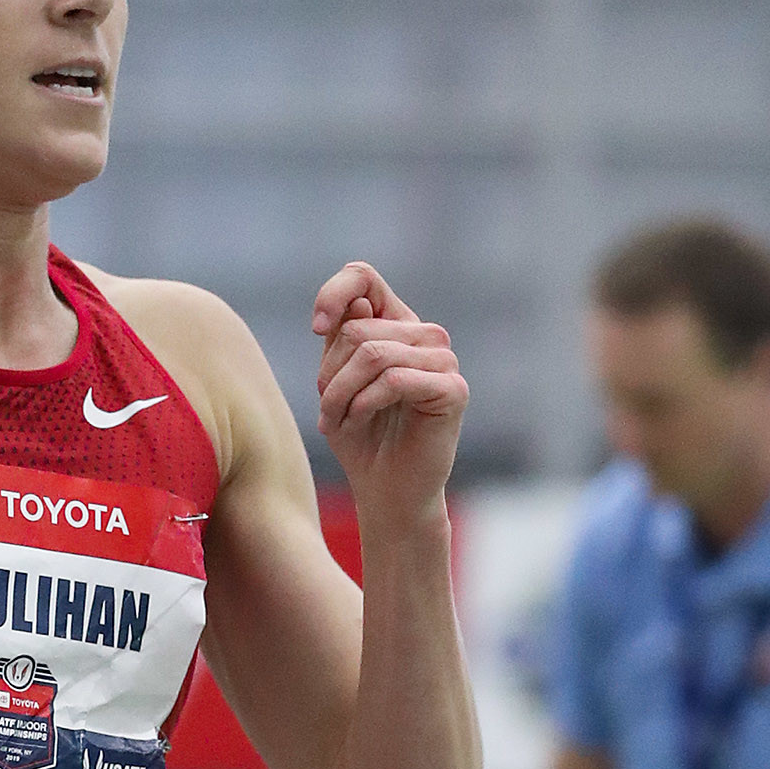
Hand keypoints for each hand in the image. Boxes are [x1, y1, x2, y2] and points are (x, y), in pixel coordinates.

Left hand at [311, 263, 468, 515]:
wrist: (387, 491)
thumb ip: (341, 339)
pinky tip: (359, 422)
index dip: (332, 295)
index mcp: (395, 325)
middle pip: (357, 330)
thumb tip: (354, 304)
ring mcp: (444, 360)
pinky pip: (395, 380)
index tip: (316, 328)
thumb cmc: (361, 438)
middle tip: (326, 411)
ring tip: (338, 422)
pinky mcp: (453, 389)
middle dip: (329, 375)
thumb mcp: (336, 383)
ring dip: (341, 395)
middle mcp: (424, 335)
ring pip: (373, 354)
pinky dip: (364, 404)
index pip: (363, 277)